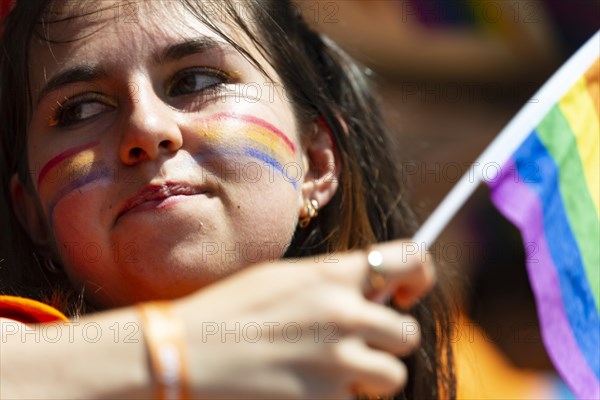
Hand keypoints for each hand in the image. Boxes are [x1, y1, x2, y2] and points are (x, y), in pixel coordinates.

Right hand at [174, 240, 434, 398]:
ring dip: (369, 377)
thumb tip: (372, 292)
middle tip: (357, 344)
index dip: (419, 276)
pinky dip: (337, 398)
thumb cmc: (228, 311)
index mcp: (333, 276)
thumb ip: (331, 283)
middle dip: (388, 342)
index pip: (409, 259)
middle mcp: (345, 316)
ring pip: (391, 377)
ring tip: (329, 371)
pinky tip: (301, 386)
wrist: (186, 355)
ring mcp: (339, 363)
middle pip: (407, 334)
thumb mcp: (282, 279)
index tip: (405, 294)